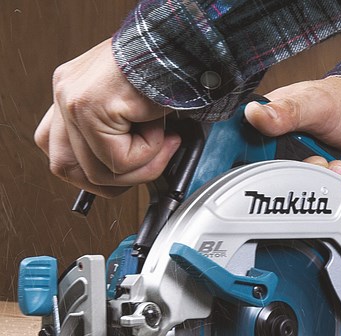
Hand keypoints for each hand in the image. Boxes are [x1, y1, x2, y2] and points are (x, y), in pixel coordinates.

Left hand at [34, 39, 180, 197]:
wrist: (181, 49)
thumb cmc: (166, 75)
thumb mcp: (133, 113)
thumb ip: (116, 137)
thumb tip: (123, 173)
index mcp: (70, 94)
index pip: (60, 153)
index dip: (93, 175)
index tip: (125, 173)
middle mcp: (64, 95)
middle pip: (68, 169)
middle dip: (115, 182)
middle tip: (148, 167)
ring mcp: (71, 101)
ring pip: (97, 172)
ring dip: (139, 168)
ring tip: (161, 144)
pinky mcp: (89, 107)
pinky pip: (119, 159)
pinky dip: (149, 154)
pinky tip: (161, 129)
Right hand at [245, 78, 340, 177]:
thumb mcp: (313, 103)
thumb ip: (284, 111)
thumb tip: (253, 114)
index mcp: (270, 118)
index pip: (244, 141)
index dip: (241, 157)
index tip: (248, 167)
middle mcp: (280, 141)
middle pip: (268, 170)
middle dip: (292, 168)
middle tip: (307, 156)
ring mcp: (298, 159)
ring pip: (295, 182)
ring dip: (317, 173)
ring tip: (327, 158)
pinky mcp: (315, 173)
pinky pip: (316, 188)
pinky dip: (331, 179)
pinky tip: (338, 164)